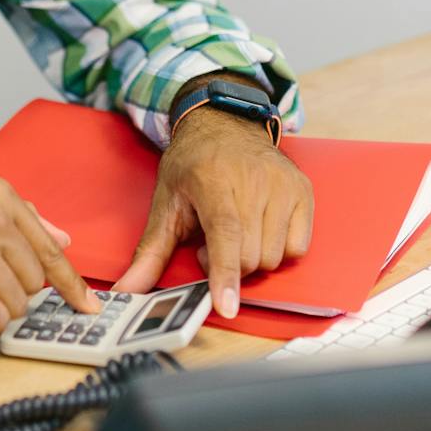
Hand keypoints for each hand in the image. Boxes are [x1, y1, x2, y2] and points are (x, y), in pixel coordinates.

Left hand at [113, 108, 313, 317]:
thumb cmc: (192, 165)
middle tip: (210, 242)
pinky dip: (278, 249)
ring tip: (235, 232)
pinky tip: (260, 228)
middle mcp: (254, 180)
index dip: (224, 273)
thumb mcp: (166, 203)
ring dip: (252, 258)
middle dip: (228, 265)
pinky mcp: (302, 191)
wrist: (224, 124)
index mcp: (214, 180)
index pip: (225, 234)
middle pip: (249, 256)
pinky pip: (297, 247)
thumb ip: (150, 251)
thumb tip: (128, 289)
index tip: (226, 306)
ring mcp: (283, 185)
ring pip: (274, 257)